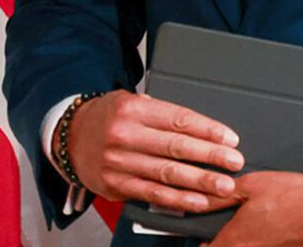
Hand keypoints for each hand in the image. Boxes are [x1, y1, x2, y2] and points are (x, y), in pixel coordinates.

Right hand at [67, 90, 244, 212]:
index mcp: (132, 110)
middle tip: (234, 161)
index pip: (178, 119)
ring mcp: (120, 163)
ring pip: (167, 173)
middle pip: (176, 147)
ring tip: (223, 185)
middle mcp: (125, 135)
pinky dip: (178, 200)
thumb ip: (160, 112)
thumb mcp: (129, 101)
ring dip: (200, 181)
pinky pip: (153, 194)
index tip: (229, 138)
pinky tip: (198, 201)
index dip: (207, 130)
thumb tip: (199, 127)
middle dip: (210, 156)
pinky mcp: (116, 185)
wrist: (68, 137)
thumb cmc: (107, 117)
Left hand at [206, 172, 302, 246]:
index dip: (203, 243)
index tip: (205, 235)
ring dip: (248, 242)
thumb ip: (222, 195)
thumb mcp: (252, 184)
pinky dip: (267, 242)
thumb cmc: (295, 197)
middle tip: (231, 228)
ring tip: (257, 225)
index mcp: (237, 239)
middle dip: (226, 242)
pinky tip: (274, 229)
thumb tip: (201, 197)